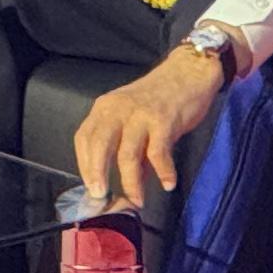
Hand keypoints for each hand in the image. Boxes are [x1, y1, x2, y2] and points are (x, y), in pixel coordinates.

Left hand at [73, 43, 230, 208]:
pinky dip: (163, 171)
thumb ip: (129, 147)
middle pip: (99, 146)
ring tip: (137, 200)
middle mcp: (118, 110)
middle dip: (98, 174)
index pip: (84, 138)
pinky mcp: (163, 121)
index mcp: (105, 108)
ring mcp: (140, 115)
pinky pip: (158, 153)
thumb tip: (130, 183)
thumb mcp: (134, 117)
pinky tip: (168, 184)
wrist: (189, 72)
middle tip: (102, 197)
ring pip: (127, 155)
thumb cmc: (160, 97)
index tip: (92, 186)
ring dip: (131, 183)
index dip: (85, 165)